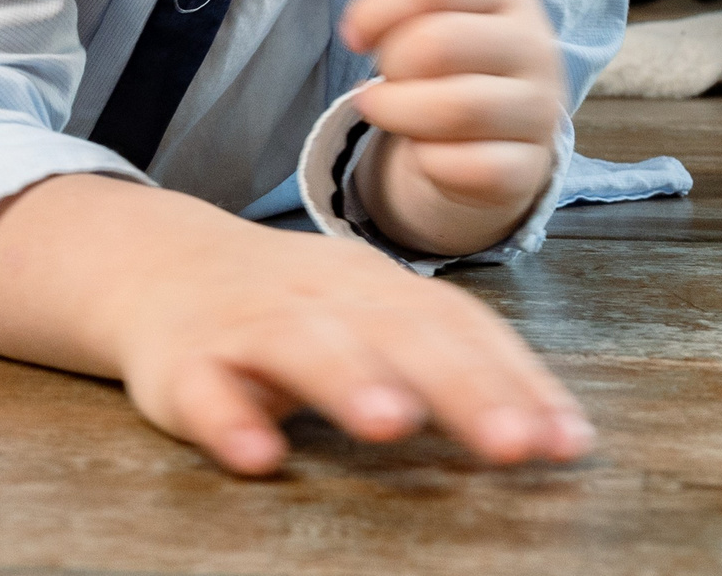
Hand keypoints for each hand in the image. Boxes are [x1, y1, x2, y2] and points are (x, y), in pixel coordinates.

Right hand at [0, 175, 592, 476]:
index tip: (567, 443)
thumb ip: (456, 365)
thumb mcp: (373, 315)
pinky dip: (228, 418)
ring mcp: (248, 324)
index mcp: (376, 287)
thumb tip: (566, 435)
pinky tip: (258, 455)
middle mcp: (320, 298)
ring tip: (391, 425)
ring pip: (301, 346)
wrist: (154, 266)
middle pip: (396, 331)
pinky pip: (203, 388)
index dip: (515, 380)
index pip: (457, 324)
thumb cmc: (290, 308)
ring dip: (347, 380)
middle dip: (458, 386)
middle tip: (511, 444)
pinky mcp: (181, 362)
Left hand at [339, 0, 566, 255]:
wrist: (492, 138)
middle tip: (381, 78)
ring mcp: (539, 109)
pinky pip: (469, 165)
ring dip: (397, 112)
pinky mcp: (530, 166)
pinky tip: (423, 152)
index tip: (352, 36)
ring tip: (382, 110)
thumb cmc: (449, 60)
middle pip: (437, 44)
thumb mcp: (428, 7)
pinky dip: (428, 161)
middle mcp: (534, 46)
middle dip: (389, 64)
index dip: (373, 10)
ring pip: (455, 108)